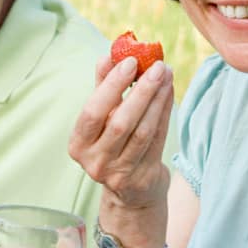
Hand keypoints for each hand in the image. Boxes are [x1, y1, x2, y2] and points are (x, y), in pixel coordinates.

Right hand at [68, 54, 172, 212]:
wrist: (130, 191)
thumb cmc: (113, 144)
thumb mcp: (102, 119)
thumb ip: (103, 89)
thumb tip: (108, 55)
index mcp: (78, 145)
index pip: (92, 112)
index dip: (111, 86)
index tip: (129, 62)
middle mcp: (95, 161)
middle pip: (120, 122)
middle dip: (141, 91)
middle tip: (156, 66)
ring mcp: (119, 173)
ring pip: (142, 131)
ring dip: (157, 99)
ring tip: (166, 74)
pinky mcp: (143, 177)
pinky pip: (157, 139)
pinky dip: (165, 112)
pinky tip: (169, 92)